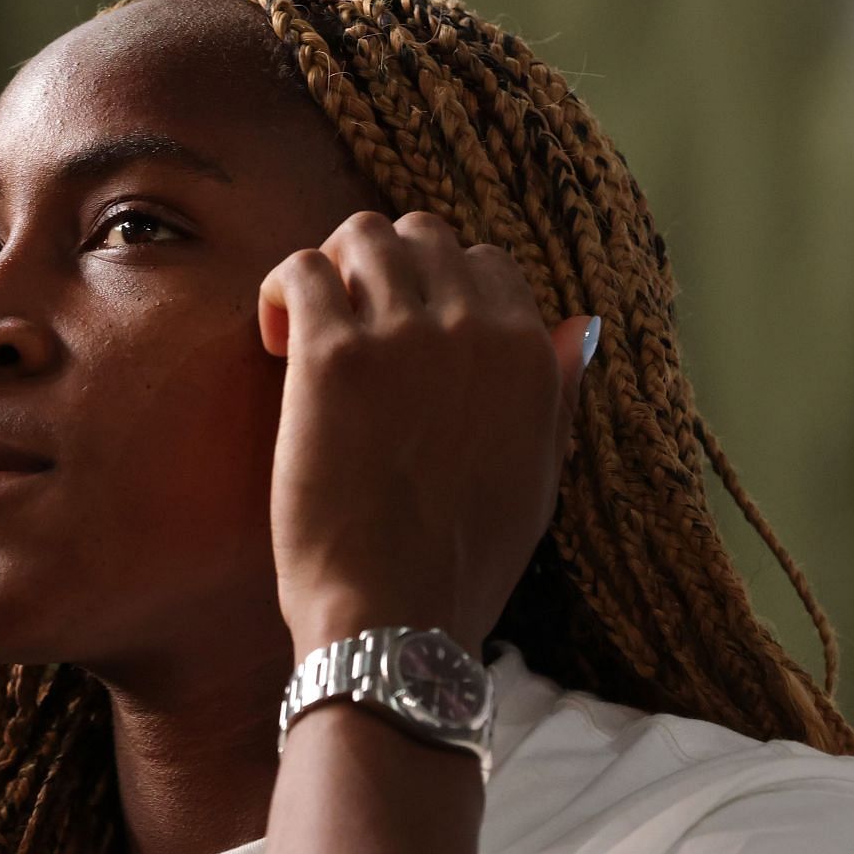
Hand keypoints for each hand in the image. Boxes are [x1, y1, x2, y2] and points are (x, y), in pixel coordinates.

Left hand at [258, 210, 595, 658]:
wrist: (395, 618)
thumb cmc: (459, 565)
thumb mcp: (538, 477)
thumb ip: (555, 392)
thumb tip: (579, 324)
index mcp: (528, 352)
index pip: (485, 262)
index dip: (434, 290)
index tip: (400, 338)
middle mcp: (473, 327)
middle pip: (422, 235)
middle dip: (380, 268)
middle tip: (348, 329)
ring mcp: (402, 335)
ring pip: (361, 235)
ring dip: (331, 270)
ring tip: (307, 332)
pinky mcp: (332, 356)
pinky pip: (298, 270)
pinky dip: (280, 291)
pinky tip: (275, 342)